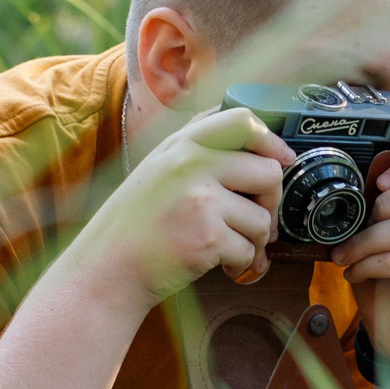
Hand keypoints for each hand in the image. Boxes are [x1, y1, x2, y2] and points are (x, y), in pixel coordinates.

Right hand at [82, 106, 294, 310]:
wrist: (107, 267)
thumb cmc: (136, 222)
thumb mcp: (159, 167)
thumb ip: (198, 147)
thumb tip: (253, 136)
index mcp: (182, 144)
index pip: (243, 121)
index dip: (272, 142)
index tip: (281, 160)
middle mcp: (191, 164)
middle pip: (268, 172)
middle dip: (271, 202)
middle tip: (258, 220)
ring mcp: (200, 199)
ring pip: (262, 218)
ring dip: (255, 240)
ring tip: (231, 247)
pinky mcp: (207, 236)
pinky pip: (249, 249)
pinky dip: (242, 263)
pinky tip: (223, 265)